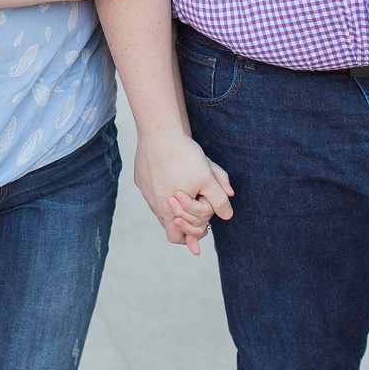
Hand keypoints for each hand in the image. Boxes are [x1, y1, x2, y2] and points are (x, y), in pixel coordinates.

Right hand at [134, 132, 232, 255]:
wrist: (159, 132)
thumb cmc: (184, 156)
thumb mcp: (207, 179)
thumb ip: (219, 200)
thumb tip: (227, 216)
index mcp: (168, 211)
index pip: (176, 237)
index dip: (192, 236)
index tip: (204, 229)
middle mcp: (154, 204)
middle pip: (168, 223)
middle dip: (184, 220)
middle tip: (197, 212)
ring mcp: (145, 191)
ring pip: (160, 206)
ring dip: (174, 205)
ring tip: (187, 193)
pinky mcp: (141, 177)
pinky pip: (152, 190)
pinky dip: (164, 189)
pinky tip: (173, 176)